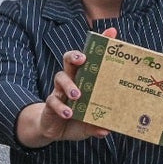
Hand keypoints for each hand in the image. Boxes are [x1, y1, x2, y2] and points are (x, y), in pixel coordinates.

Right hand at [16, 29, 115, 147]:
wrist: (55, 130)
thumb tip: (108, 130)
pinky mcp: (50, 103)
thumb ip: (98, 125)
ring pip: (60, 77)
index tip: (112, 33)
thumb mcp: (91, 123)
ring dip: (69, 84)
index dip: (100, 44)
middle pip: (70, 60)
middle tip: (83, 59)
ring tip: (77, 95)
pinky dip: (61, 107)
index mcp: (85, 79)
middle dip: (76, 56)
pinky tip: (68, 113)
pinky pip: (53, 100)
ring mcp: (59, 90)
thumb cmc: (77, 120)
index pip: (92, 58)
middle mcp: (71, 80)